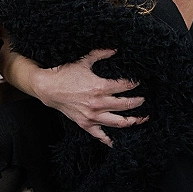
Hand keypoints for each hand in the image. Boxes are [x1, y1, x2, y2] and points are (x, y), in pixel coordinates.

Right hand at [31, 49, 147, 146]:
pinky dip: (109, 140)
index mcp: (100, 87)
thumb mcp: (84, 61)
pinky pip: (100, 135)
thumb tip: (115, 49)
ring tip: (141, 119)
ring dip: (132, 121)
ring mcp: (92, 116)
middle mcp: (98, 103)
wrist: (49, 88)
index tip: (139, 83)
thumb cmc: (65, 74)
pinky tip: (118, 142)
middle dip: (138, 102)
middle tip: (144, 100)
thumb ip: (101, 54)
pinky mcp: (86, 124)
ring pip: (118, 122)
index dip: (134, 84)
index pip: (124, 87)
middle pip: (126, 105)